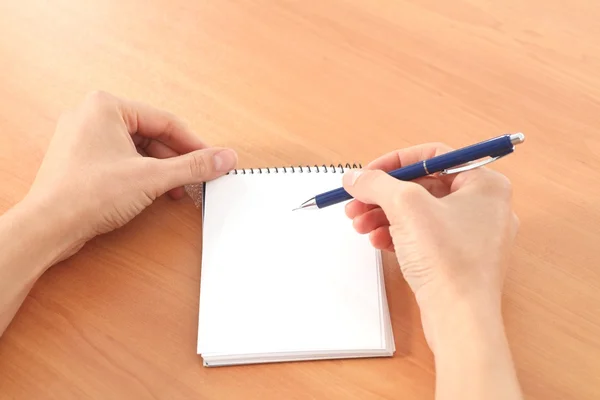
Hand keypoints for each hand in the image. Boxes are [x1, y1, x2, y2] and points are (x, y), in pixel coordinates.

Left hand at [24, 91, 237, 258]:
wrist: (48, 227)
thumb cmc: (86, 195)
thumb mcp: (152, 177)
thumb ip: (192, 166)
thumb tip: (224, 158)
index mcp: (106, 106)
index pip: (166, 121)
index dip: (194, 144)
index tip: (214, 160)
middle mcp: (93, 116)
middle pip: (153, 135)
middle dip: (177, 160)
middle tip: (198, 177)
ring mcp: (85, 138)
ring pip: (138, 149)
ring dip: (161, 170)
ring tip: (176, 190)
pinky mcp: (82, 159)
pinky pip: (123, 160)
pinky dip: (142, 175)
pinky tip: (154, 192)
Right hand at [342, 143, 518, 342]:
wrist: (460, 318)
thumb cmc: (448, 260)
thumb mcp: (406, 207)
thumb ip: (376, 183)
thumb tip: (355, 177)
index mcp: (485, 184)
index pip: (434, 156)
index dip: (395, 161)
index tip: (368, 173)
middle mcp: (484, 206)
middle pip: (422, 187)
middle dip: (383, 195)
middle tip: (356, 202)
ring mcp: (473, 235)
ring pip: (420, 213)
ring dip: (385, 216)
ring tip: (360, 226)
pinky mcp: (460, 258)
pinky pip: (424, 236)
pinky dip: (398, 235)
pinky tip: (378, 242)